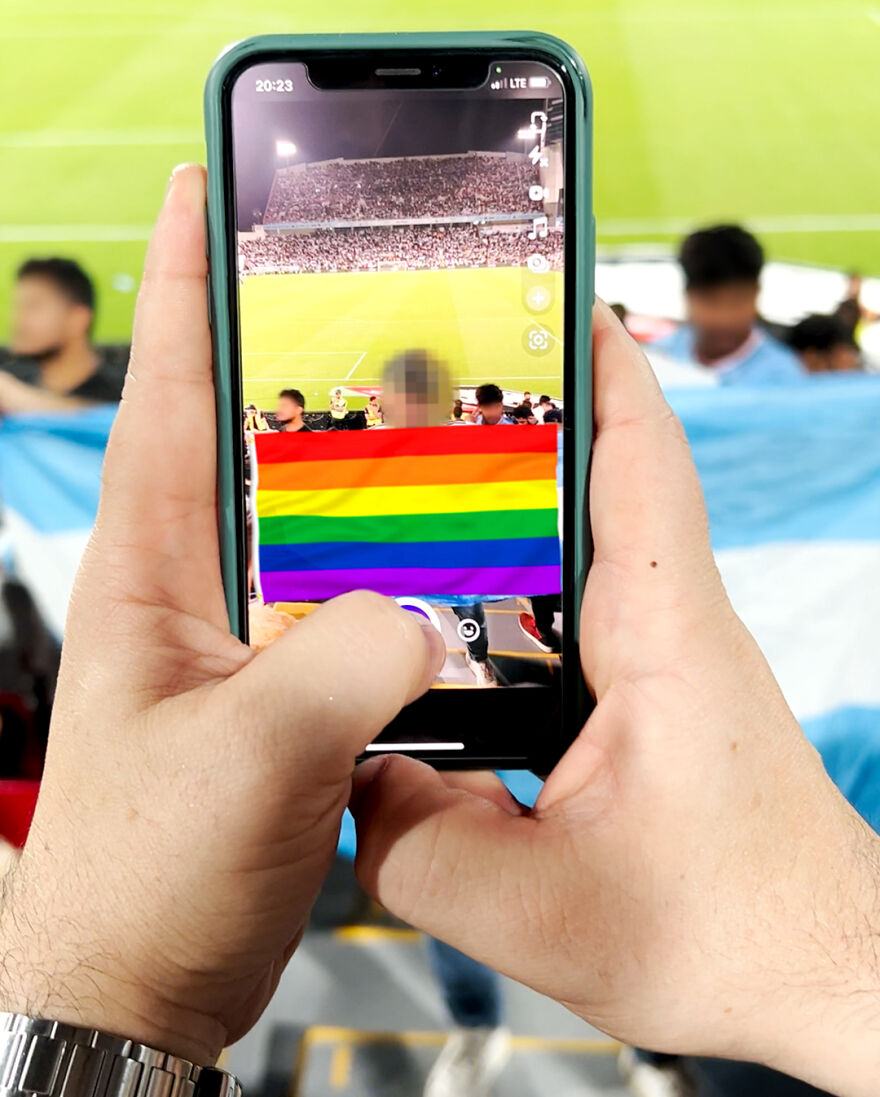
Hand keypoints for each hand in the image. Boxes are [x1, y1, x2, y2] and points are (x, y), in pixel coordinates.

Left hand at [0, 165, 442, 1064]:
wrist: (134, 982)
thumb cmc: (143, 878)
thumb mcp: (248, 761)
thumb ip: (345, 665)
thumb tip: (427, 612)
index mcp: (150, 566)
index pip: (167, 389)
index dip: (184, 281)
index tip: (204, 187)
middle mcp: (191, 578)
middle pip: (245, 422)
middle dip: (287, 331)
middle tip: (352, 259)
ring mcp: (238, 625)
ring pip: (307, 503)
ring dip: (358, 445)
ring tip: (423, 380)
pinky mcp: (283, 675)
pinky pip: (346, 582)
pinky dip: (392, 547)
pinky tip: (444, 539)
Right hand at [354, 300, 879, 1094]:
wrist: (816, 969)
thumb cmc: (732, 933)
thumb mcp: (541, 911)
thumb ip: (417, 844)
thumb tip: (348, 778)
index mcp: (665, 634)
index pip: (641, 456)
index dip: (598, 363)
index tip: (545, 294)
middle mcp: (673, 620)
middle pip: (605, 471)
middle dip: (527, 409)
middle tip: (434, 367)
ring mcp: (666, 648)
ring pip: (587, 533)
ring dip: (517, 493)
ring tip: (419, 470)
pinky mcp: (651, 684)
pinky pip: (575, 600)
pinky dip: (517, 575)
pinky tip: (449, 606)